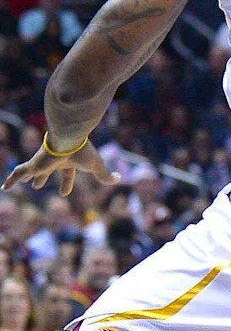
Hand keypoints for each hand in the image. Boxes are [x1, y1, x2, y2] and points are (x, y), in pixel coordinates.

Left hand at [3, 139, 119, 196]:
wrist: (70, 138)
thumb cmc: (84, 152)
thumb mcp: (97, 167)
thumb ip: (106, 175)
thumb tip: (119, 179)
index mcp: (69, 162)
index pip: (67, 175)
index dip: (66, 184)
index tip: (64, 193)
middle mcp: (54, 161)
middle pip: (46, 172)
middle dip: (41, 178)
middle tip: (36, 185)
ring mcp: (42, 162)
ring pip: (30, 172)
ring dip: (23, 178)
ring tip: (11, 185)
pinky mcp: (33, 164)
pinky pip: (19, 173)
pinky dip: (10, 181)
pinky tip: (3, 189)